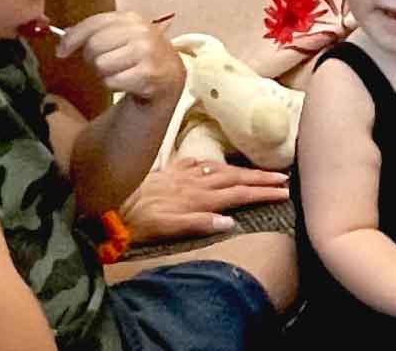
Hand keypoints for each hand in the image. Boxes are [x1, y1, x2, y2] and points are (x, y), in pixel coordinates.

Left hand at [58, 12, 184, 106]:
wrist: (169, 76)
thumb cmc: (138, 55)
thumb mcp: (120, 36)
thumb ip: (94, 33)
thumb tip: (63, 40)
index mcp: (131, 18)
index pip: (94, 23)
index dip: (73, 38)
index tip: (61, 51)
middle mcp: (141, 31)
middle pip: (94, 45)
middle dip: (93, 58)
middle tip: (105, 63)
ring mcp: (147, 52)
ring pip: (102, 65)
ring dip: (105, 74)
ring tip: (120, 71)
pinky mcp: (149, 74)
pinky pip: (113, 82)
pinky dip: (115, 85)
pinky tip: (128, 82)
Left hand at [118, 158, 289, 239]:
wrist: (110, 206)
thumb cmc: (140, 223)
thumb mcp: (168, 230)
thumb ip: (199, 224)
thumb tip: (230, 220)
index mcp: (198, 199)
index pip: (239, 195)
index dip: (263, 193)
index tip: (285, 192)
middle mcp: (195, 185)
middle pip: (236, 179)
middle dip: (262, 180)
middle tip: (285, 178)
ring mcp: (183, 176)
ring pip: (221, 170)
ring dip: (244, 171)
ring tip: (262, 172)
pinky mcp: (171, 172)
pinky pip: (198, 164)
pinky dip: (213, 164)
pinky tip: (217, 164)